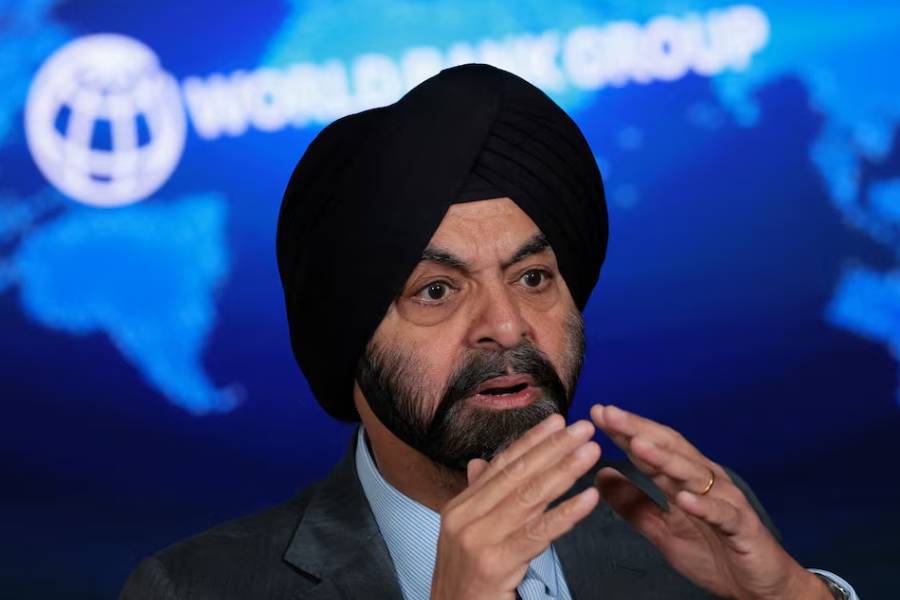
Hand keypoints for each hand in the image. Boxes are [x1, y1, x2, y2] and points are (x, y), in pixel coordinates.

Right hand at [430, 414, 600, 599]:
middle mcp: (465, 517)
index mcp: (460, 507)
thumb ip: (478, 499)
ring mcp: (477, 539)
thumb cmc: (465, 582)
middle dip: (554, 448)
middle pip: (518, 475)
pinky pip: (538, 534)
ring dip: (565, 471)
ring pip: (529, 498)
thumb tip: (480, 463)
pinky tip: (589, 498)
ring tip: (591, 453)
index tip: (558, 421)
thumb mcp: (466, 535)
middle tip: (584, 428)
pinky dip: (566, 513)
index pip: (502, 466)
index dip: (532, 442)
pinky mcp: (494, 564)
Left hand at [590, 404, 831, 599]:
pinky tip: (684, 498)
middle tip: (608, 414)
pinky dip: (703, 505)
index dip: (625, 431)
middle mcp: (705, 481)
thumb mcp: (663, 529)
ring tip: (637, 444)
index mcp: (684, 480)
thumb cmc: (716, 552)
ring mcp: (725, 501)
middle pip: (669, 449)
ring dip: (664, 458)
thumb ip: (634, 504)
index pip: (651, 448)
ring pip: (692, 474)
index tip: (597, 413)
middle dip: (638, 430)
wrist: (760, 587)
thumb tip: (602, 476)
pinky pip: (721, 514)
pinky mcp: (742, 527)